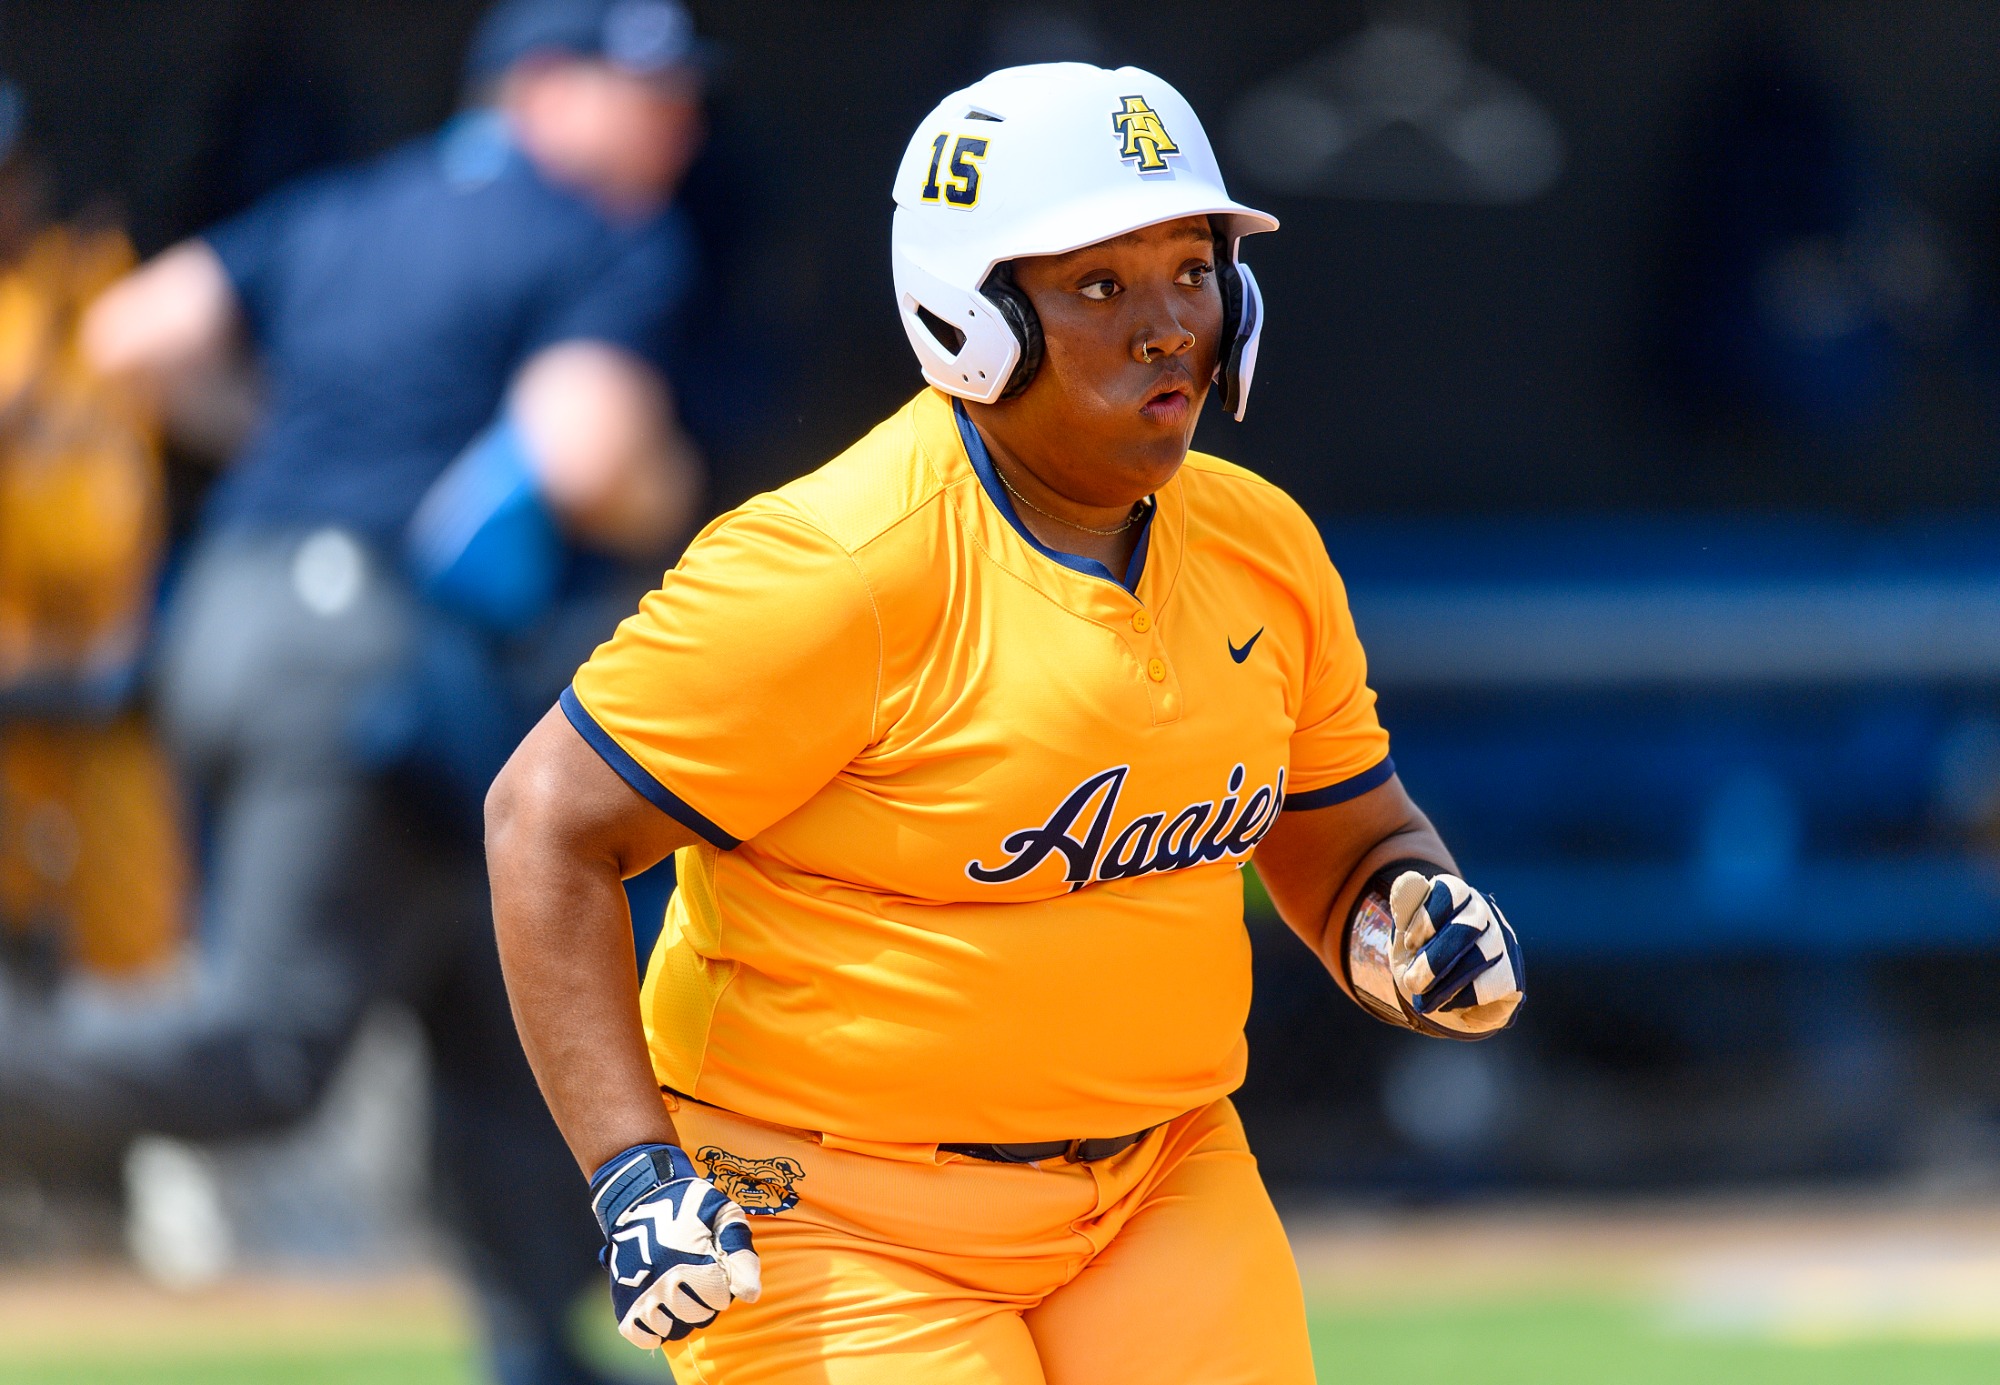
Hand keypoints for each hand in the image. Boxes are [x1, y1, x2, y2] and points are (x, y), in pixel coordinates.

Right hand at [590, 1143, 761, 1347]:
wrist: (639, 1196)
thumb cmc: (688, 1206)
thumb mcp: (723, 1214)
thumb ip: (741, 1254)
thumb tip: (751, 1295)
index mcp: (695, 1265)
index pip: (720, 1299)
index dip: (720, 1282)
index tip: (712, 1265)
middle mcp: (668, 1285)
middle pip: (699, 1316)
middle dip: (703, 1299)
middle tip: (694, 1275)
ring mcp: (644, 1297)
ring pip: (674, 1329)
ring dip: (680, 1314)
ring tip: (677, 1290)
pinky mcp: (624, 1305)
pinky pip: (644, 1337)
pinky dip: (653, 1330)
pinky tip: (659, 1308)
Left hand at [1388, 872, 1523, 1036]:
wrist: (1436, 994)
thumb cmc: (1418, 956)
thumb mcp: (1404, 932)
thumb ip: (1405, 907)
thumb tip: (1408, 879)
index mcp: (1457, 897)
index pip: (1451, 892)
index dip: (1427, 918)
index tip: (1408, 944)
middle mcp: (1484, 915)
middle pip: (1468, 926)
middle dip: (1435, 959)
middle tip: (1411, 982)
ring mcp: (1503, 944)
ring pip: (1482, 955)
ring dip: (1447, 982)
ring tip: (1423, 1000)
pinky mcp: (1514, 975)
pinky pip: (1495, 982)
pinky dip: (1466, 995)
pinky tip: (1448, 1002)